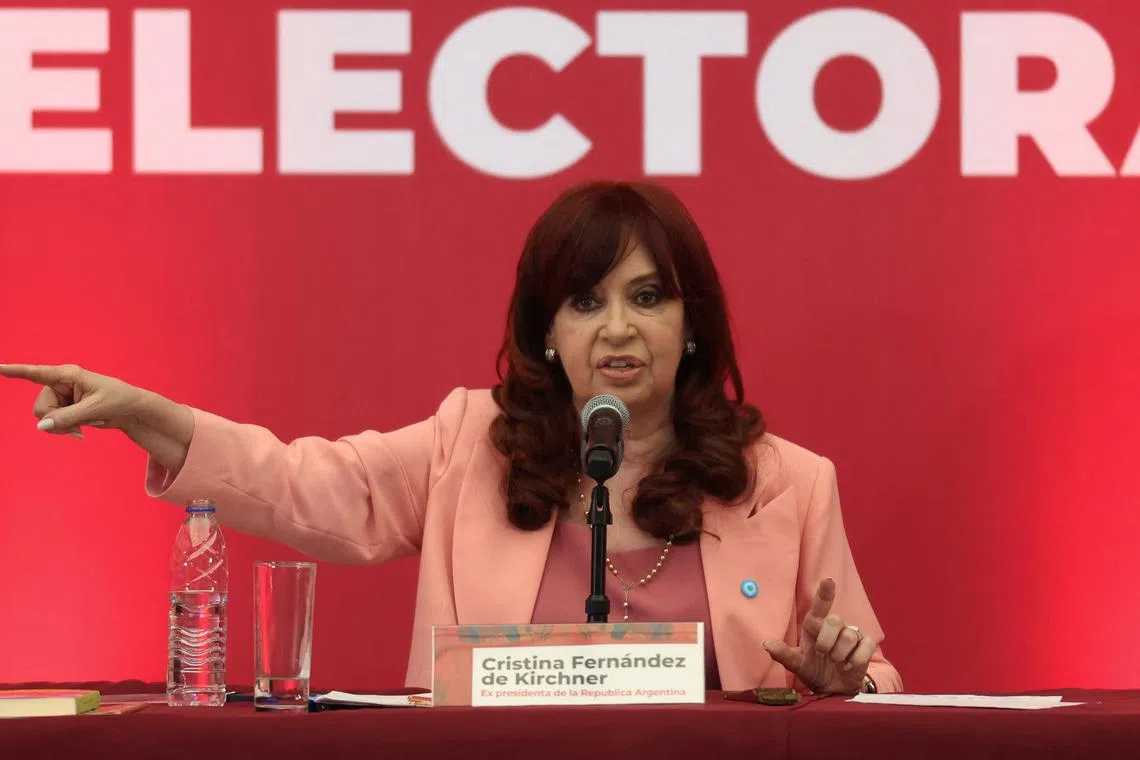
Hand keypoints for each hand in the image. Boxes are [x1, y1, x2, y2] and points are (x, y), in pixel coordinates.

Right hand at [0, 363, 143, 438]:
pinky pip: (53, 424)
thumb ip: (67, 418)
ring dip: (62, 428)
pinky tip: (82, 431)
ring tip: (84, 429)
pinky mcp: (66, 409)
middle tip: (78, 430)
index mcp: (68, 375)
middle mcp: (61, 384)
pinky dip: (66, 430)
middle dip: (55, 422)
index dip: (15, 371)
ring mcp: (62, 397)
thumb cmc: (118, 401)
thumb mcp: (94, 409)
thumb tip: (41, 426)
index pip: (36, 373)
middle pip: (40, 407)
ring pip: (45, 418)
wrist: (132, 411)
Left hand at [763, 578, 875, 694]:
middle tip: (823, 654)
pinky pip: (865, 646)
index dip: (825, 593)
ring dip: (840, 654)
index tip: (829, 580)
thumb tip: (765, 644)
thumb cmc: (813, 670)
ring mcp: (851, 634)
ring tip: (836, 662)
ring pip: (849, 635)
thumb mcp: (796, 664)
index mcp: (814, 626)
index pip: (820, 606)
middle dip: (827, 641)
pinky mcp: (865, 645)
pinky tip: (849, 667)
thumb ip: (782, 654)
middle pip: (834, 620)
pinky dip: (856, 660)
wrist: (834, 689)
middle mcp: (833, 626)